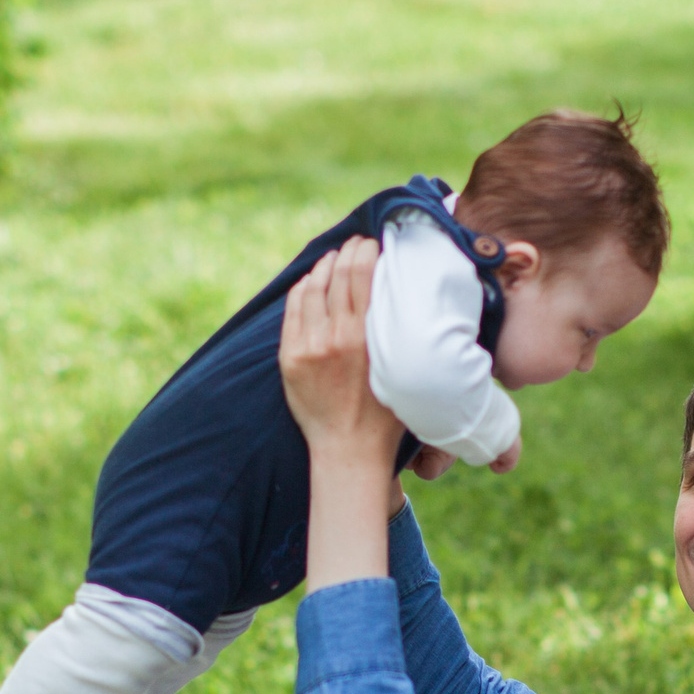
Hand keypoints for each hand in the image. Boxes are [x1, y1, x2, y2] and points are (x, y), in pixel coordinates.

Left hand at [279, 239, 403, 472]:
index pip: (364, 273)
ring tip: (334, 258)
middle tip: (357, 243)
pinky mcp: (290, 357)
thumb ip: (399, 331)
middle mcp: (337, 337)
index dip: (368, 250)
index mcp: (368, 337)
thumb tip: (403, 290)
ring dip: (325, 265)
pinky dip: (304, 287)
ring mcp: (309, 346)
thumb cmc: (387, 413)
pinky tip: (312, 282)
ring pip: (313, 286)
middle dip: (349, 251)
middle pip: (339, 273)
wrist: (349, 450)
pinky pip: (294, 308)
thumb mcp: (403, 368)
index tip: (374, 243)